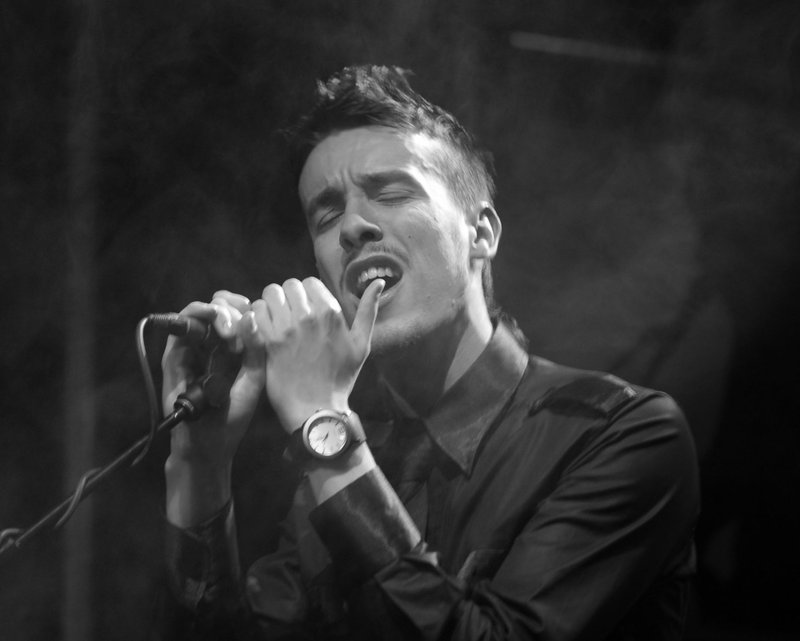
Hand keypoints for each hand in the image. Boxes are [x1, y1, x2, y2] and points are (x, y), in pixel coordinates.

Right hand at [162, 290, 264, 465]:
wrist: (207, 444)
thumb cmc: (232, 417)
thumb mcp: (254, 381)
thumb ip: (256, 350)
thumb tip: (250, 316)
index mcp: (233, 349)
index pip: (237, 313)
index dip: (244, 307)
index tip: (255, 318)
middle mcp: (212, 345)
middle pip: (218, 306)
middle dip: (231, 308)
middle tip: (238, 330)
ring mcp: (192, 349)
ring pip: (200, 311)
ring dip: (216, 312)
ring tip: (228, 331)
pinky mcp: (174, 356)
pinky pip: (181, 326)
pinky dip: (197, 317)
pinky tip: (215, 327)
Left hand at [252, 276, 383, 432]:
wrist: (316, 408)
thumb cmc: (340, 378)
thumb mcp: (361, 344)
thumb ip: (368, 310)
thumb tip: (379, 281)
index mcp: (331, 313)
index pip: (309, 282)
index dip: (306, 294)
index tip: (305, 309)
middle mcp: (309, 316)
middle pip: (289, 285)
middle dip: (288, 297)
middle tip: (288, 314)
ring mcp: (288, 328)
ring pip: (271, 293)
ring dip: (271, 303)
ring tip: (275, 319)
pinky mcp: (269, 341)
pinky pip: (257, 312)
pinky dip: (258, 317)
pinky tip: (264, 329)